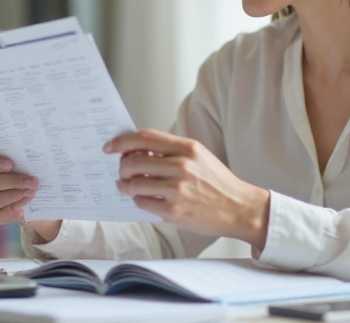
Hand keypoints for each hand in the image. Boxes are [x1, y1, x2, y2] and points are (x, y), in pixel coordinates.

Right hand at [0, 148, 60, 240]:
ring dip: (15, 197)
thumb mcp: (17, 158)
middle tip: (32, 182)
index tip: (10, 164)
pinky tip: (22, 209)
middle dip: (14, 182)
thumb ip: (19, 155)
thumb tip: (32, 154)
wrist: (22, 187)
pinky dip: (10, 212)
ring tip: (30, 193)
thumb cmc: (18, 167)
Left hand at [104, 129, 270, 247]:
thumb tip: (137, 150)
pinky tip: (143, 198)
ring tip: (128, 186)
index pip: (144, 138)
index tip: (110, 146)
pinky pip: (142, 203)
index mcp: (187, 148)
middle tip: (122, 170)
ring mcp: (176, 190)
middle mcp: (181, 166)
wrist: (239, 208)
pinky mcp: (173, 211)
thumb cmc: (217, 182)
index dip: (122, 141)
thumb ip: (171, 150)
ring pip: (134, 184)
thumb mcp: (199, 156)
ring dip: (125, 185)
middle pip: (133, 161)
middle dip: (121, 166)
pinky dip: (138, 200)